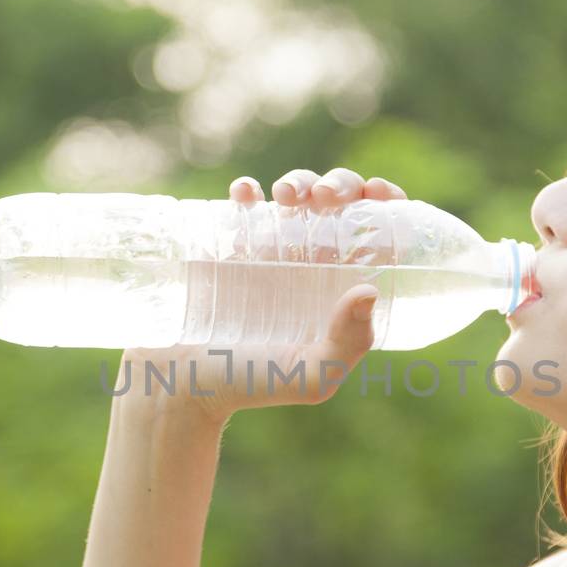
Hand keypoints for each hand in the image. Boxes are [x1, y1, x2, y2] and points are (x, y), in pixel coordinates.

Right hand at [116, 167, 408, 424]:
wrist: (180, 385)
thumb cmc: (251, 385)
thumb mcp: (312, 377)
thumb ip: (347, 345)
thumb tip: (368, 292)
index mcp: (341, 286)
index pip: (377, 234)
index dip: (386, 203)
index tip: (379, 194)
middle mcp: (310, 262)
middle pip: (339, 202)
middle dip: (341, 184)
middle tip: (328, 198)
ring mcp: (267, 248)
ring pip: (296, 193)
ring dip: (300, 181)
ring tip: (287, 197)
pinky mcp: (224, 243)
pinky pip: (241, 202)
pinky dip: (247, 189)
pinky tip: (246, 194)